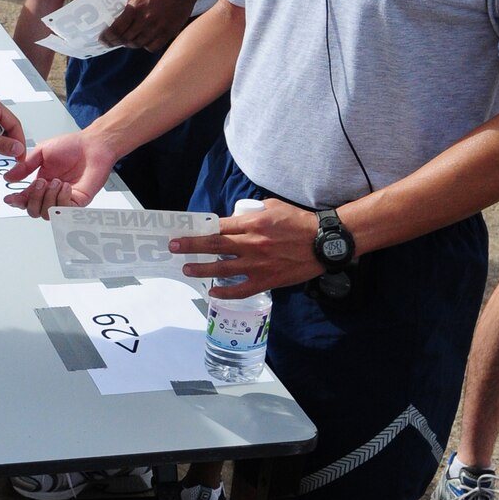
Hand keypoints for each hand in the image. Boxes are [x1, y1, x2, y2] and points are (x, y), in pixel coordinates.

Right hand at [3, 128, 116, 216]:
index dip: (16, 201)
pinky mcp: (78, 202)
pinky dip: (62, 200)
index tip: (10, 198)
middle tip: (41, 182)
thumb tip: (8, 178)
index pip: (25, 199)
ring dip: (48, 198)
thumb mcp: (41, 153)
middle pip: (33, 211)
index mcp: (41, 183)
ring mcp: (64, 199)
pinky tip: (66, 186)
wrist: (93, 145)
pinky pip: (64, 211)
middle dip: (33, 198)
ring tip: (56, 181)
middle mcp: (51, 194)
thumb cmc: (72, 146)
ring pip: (47, 214)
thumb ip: (25, 167)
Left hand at [103, 0, 200, 53]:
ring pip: (138, 44)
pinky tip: (145, 40)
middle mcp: (145, 20)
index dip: (107, 37)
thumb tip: (117, 20)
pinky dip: (146, 46)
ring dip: (131, 44)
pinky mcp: (168, 32)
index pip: (116, 29)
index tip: (103, 40)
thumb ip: (128, 7)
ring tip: (128, 40)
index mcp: (135, 8)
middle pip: (125, 39)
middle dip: (116, 42)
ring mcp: (157, 28)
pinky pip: (152, 47)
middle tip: (113, 42)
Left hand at [170, 197, 319, 298]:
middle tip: (174, 247)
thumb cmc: (300, 222)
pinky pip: (241, 289)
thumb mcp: (274, 207)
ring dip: (202, 269)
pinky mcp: (267, 280)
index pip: (219, 226)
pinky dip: (225, 292)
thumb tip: (234, 219)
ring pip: (223, 268)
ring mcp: (259, 264)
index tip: (185, 230)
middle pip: (215, 246)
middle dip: (191, 246)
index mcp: (254, 223)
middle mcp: (252, 243)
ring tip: (187, 269)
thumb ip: (251, 213)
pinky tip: (212, 291)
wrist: (324, 243)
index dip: (199, 229)